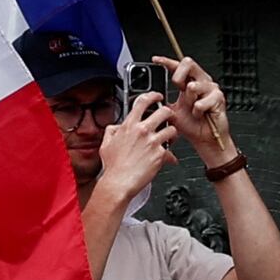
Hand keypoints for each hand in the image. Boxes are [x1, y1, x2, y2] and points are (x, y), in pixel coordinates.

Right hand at [86, 91, 180, 212]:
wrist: (119, 183)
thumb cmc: (112, 167)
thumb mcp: (106, 144)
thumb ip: (111, 131)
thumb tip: (116, 127)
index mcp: (129, 126)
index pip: (143, 102)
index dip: (153, 95)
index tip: (158, 96)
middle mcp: (142, 131)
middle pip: (164, 111)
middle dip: (169, 113)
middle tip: (169, 118)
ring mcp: (152, 142)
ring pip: (172, 129)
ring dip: (173, 133)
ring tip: (169, 139)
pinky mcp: (160, 154)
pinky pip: (171, 150)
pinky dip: (170, 155)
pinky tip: (167, 159)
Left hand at [155, 52, 239, 171]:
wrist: (205, 139)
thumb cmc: (192, 125)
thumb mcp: (171, 111)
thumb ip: (163, 101)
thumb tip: (149, 97)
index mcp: (189, 82)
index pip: (178, 66)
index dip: (166, 61)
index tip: (156, 60)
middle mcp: (201, 81)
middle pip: (189, 63)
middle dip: (179, 75)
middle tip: (177, 88)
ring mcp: (211, 88)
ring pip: (194, 84)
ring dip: (189, 100)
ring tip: (192, 109)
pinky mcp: (218, 98)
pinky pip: (201, 102)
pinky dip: (197, 111)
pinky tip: (199, 115)